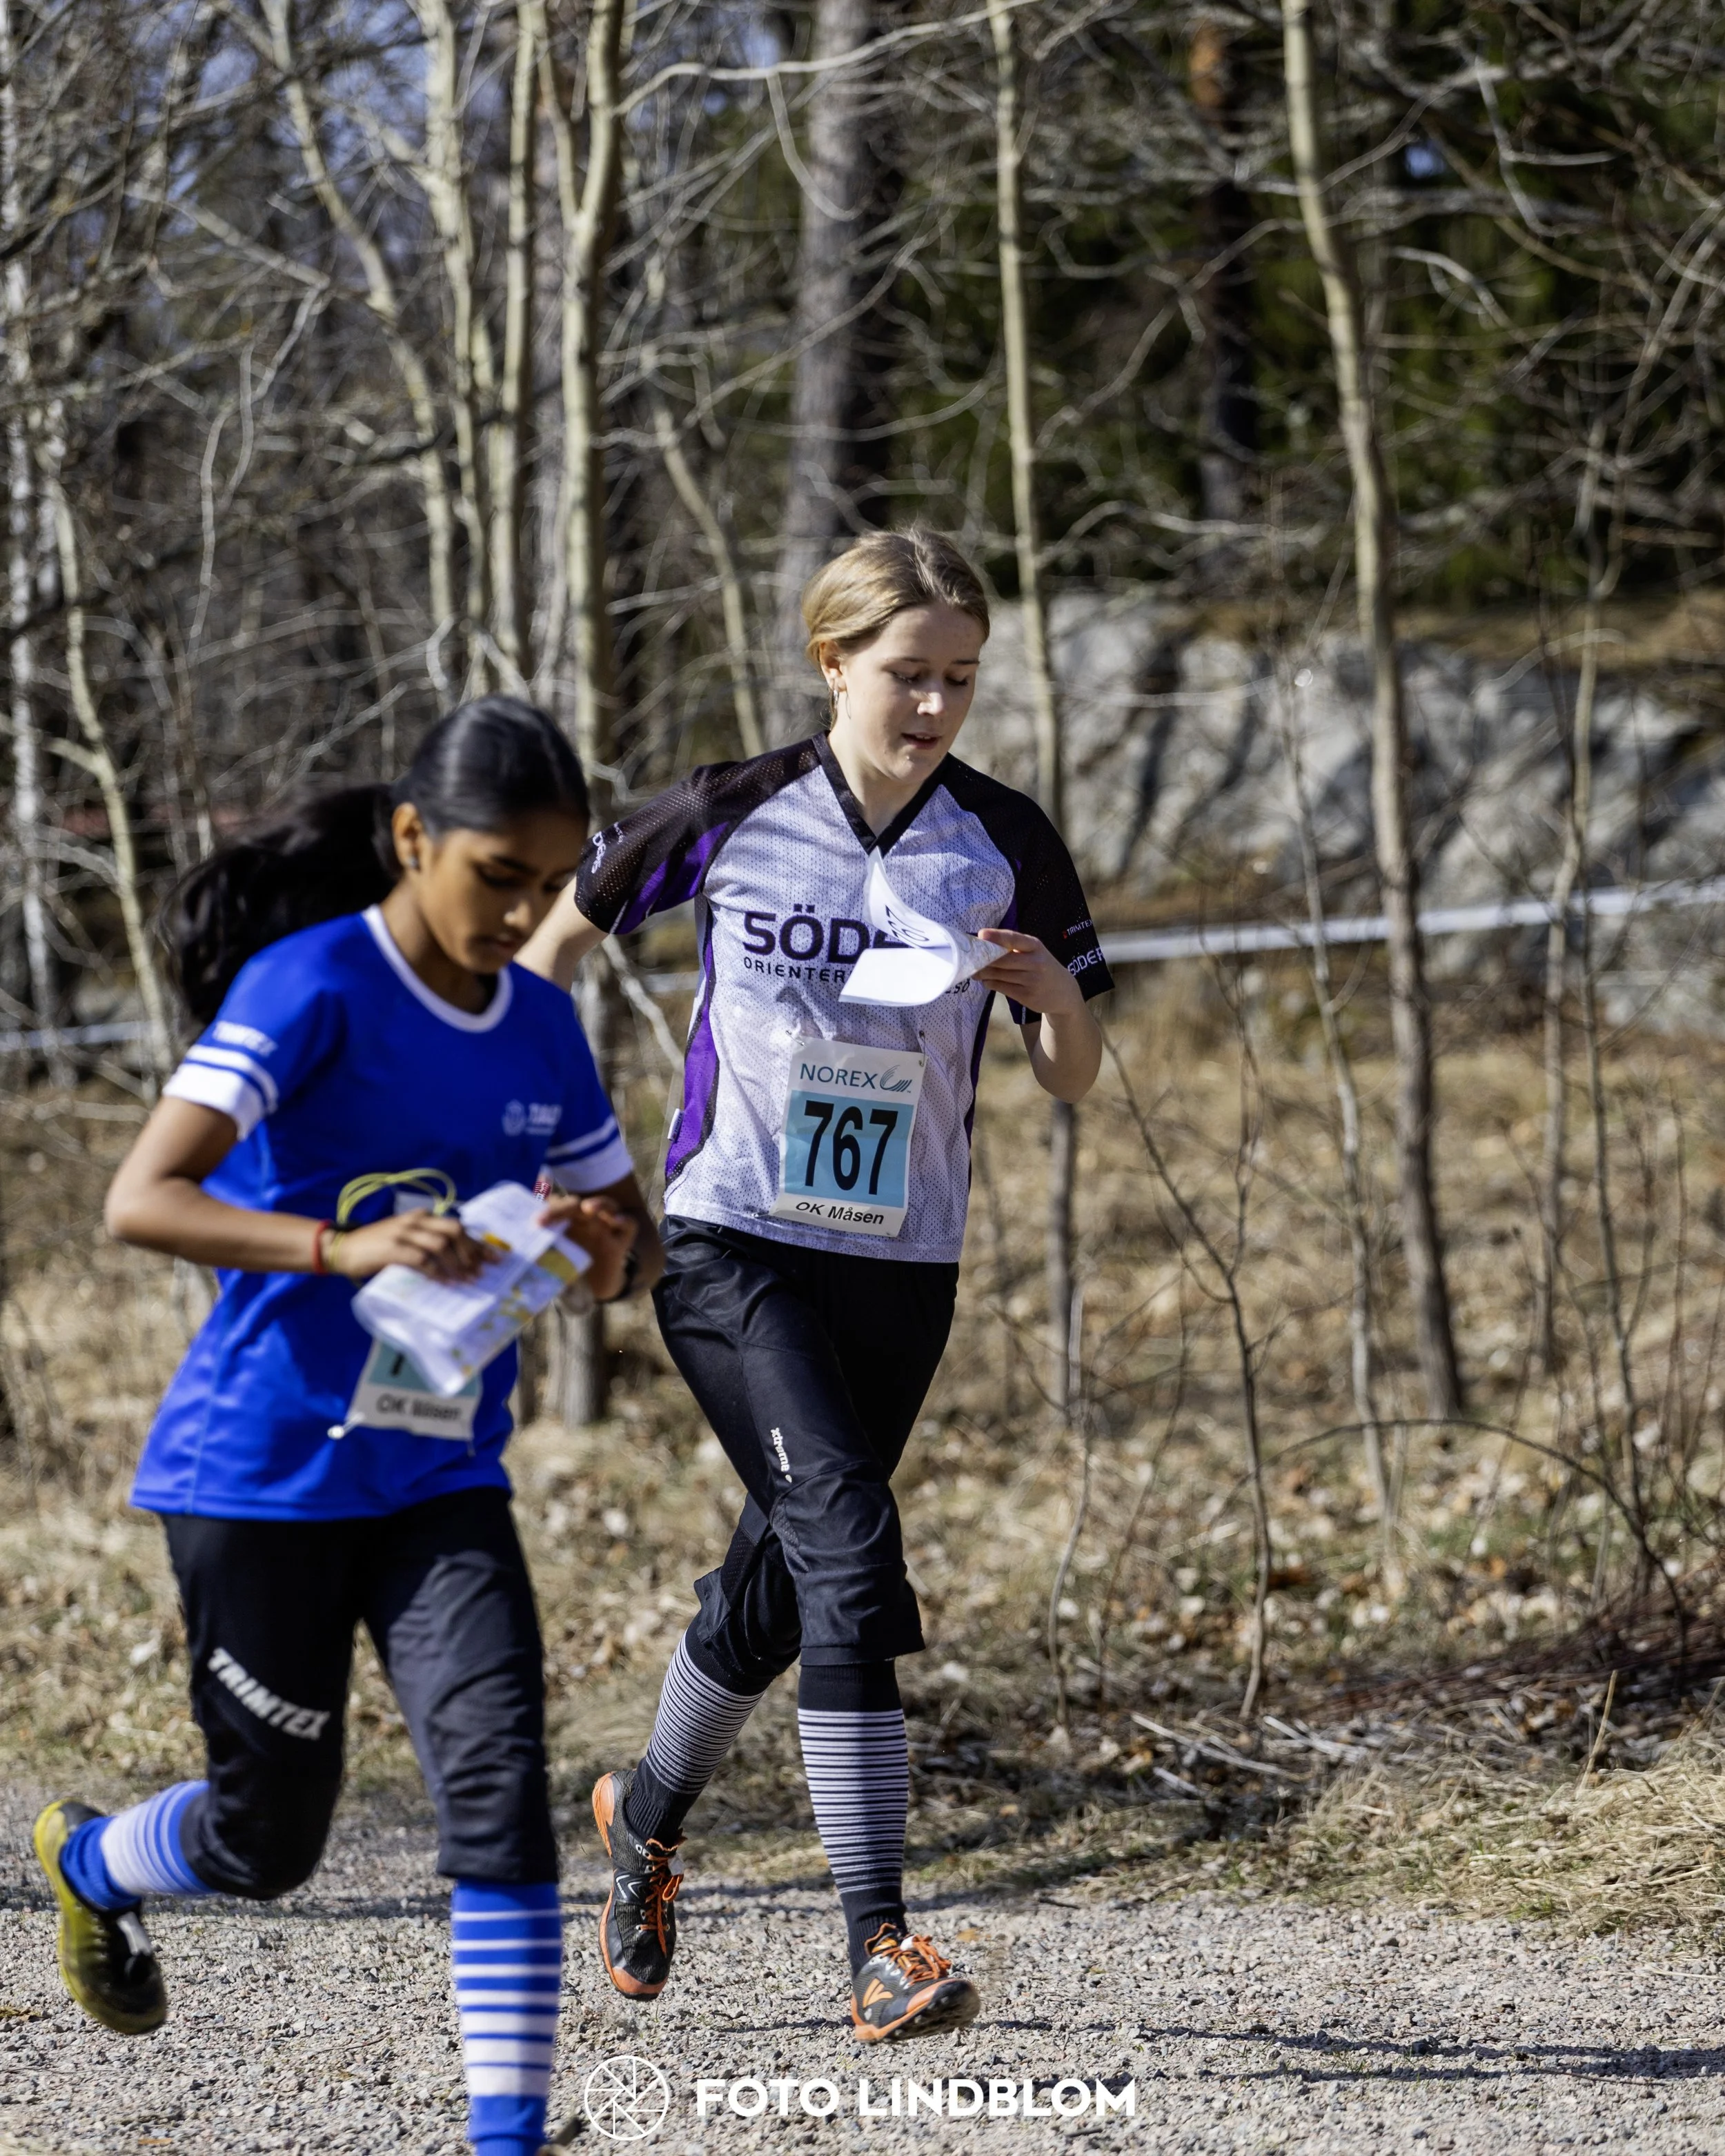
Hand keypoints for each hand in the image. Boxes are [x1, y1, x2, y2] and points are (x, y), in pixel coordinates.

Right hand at [328, 1211, 490, 1282]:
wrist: (342, 1248)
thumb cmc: (376, 1247)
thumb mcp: (406, 1239)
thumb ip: (428, 1244)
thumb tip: (459, 1262)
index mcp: (421, 1217)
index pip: (457, 1226)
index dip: (478, 1242)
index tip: (495, 1257)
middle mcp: (416, 1221)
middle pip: (455, 1231)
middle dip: (472, 1252)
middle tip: (480, 1272)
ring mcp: (404, 1233)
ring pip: (442, 1244)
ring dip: (457, 1264)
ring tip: (466, 1281)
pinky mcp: (393, 1249)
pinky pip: (422, 1260)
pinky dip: (436, 1272)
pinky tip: (444, 1282)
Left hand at [536, 1191, 638, 1303]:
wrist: (595, 1285)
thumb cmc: (571, 1265)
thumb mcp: (552, 1259)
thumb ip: (539, 1250)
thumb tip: (520, 1238)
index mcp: (565, 1220)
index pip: (553, 1205)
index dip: (542, 1208)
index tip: (532, 1221)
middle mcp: (585, 1218)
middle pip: (574, 1204)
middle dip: (559, 1209)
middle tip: (542, 1221)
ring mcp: (605, 1227)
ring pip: (606, 1204)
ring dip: (598, 1204)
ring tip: (588, 1208)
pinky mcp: (622, 1240)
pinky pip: (629, 1224)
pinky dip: (624, 1219)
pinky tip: (616, 1220)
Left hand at [973, 928, 1083, 1015]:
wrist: (1064, 992)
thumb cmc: (1042, 966)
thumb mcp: (1035, 952)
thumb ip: (1014, 948)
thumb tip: (983, 944)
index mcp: (1036, 946)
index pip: (1014, 939)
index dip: (997, 937)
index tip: (981, 934)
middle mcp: (1035, 962)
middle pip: (1002, 960)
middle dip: (984, 960)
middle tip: (969, 959)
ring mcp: (1032, 981)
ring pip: (999, 975)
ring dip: (984, 973)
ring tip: (976, 972)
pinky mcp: (1027, 996)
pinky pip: (1002, 988)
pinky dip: (991, 984)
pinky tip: (987, 981)